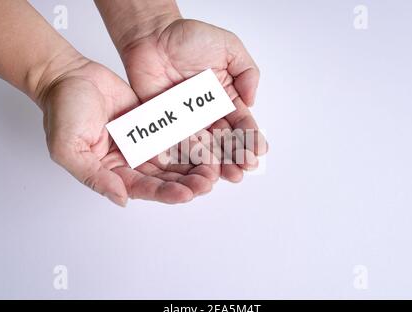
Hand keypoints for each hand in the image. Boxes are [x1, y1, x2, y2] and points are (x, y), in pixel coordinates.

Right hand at [39, 57, 218, 205]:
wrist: (69, 76)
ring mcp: (143, 142)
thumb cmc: (63, 111)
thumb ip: (94, 176)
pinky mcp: (153, 124)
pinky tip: (209, 146)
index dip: (165, 192)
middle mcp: (130, 161)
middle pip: (163, 177)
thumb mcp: (68, 149)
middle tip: (207, 184)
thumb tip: (121, 199)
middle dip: (186, 182)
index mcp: (112, 172)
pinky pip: (175, 134)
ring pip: (173, 159)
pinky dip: (191, 141)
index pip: (142, 187)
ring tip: (214, 170)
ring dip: (193, 166)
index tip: (186, 194)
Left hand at [120, 19, 267, 181]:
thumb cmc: (190, 38)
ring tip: (227, 175)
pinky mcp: (167, 125)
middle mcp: (209, 114)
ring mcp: (188, 122)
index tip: (259, 151)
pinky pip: (178, 143)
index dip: (251, 137)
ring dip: (216, 163)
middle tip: (244, 169)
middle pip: (225, 140)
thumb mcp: (229, 48)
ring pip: (205, 147)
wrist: (153, 37)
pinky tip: (200, 167)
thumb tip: (253, 100)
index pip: (242, 123)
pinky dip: (189, 156)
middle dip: (236, 156)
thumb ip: (246, 72)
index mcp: (227, 99)